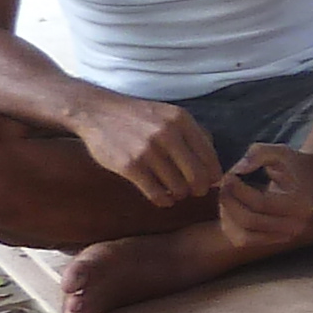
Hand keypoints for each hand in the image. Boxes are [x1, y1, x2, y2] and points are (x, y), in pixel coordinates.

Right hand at [80, 92, 223, 207]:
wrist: (98, 112)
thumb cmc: (138, 116)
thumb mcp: (169, 114)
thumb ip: (193, 133)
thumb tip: (214, 162)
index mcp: (181, 120)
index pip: (209, 156)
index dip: (213, 174)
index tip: (211, 182)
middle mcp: (168, 134)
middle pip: (197, 176)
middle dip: (200, 189)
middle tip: (195, 192)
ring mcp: (148, 150)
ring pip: (177, 187)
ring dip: (179, 194)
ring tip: (175, 193)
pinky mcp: (130, 165)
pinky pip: (155, 193)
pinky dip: (162, 200)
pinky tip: (162, 198)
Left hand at [215, 141, 312, 254]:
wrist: (312, 179)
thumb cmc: (292, 164)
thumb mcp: (279, 151)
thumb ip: (259, 153)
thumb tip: (238, 170)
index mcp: (300, 204)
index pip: (261, 203)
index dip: (238, 190)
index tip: (229, 175)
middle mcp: (296, 225)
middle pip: (250, 221)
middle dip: (230, 202)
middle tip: (223, 184)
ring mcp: (285, 237)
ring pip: (244, 236)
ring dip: (227, 215)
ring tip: (226, 196)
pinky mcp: (274, 241)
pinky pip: (243, 240)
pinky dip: (230, 225)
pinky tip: (231, 207)